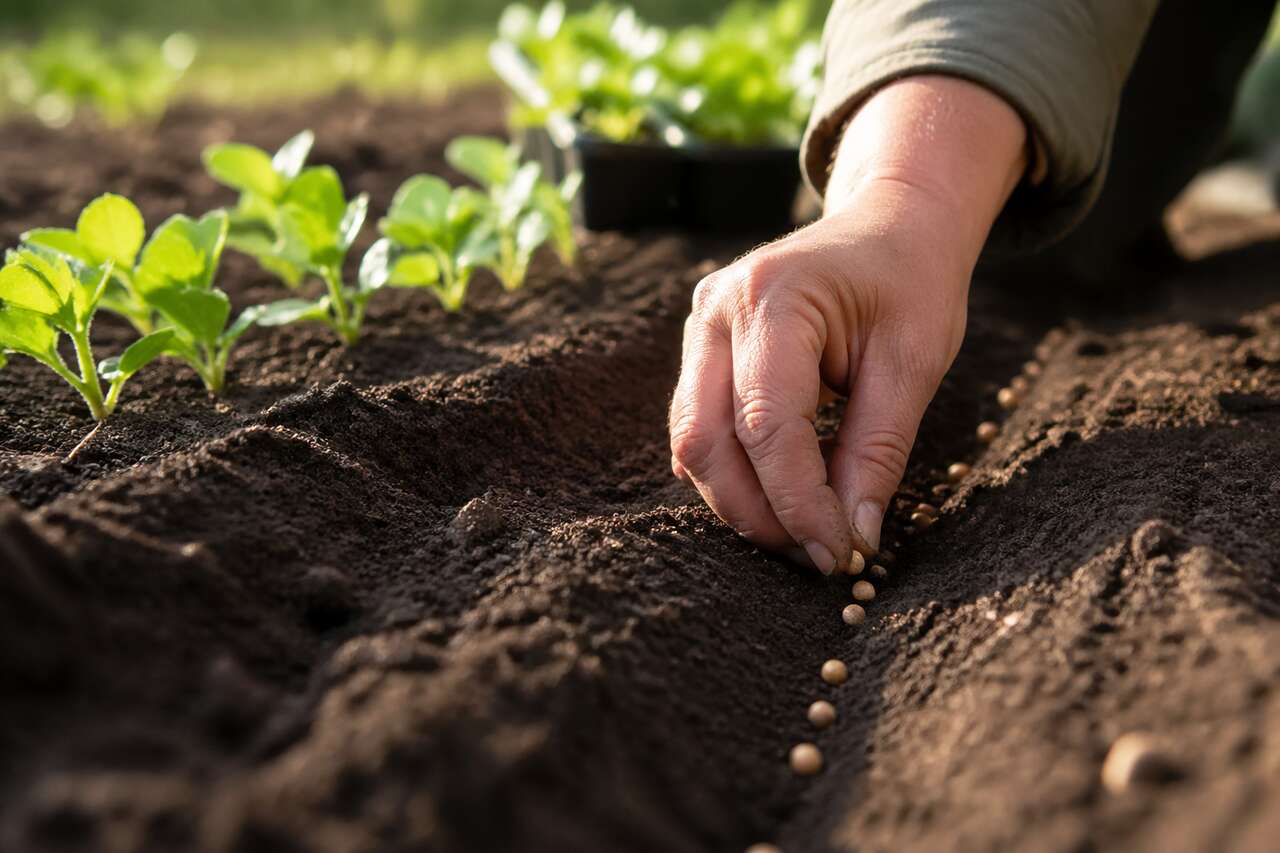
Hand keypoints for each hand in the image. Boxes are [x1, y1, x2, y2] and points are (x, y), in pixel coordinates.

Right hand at [668, 76, 1026, 572]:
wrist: (891, 225)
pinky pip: (699, 427)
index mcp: (774, 298)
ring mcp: (699, 327)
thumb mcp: (914, 365)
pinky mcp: (700, 350)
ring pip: (692, 441)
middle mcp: (717, 310)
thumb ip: (876, 454)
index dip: (797, 501)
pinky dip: (734, 472)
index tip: (835, 555)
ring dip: (741, 499)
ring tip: (803, 531)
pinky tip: (780, 495)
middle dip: (757, 511)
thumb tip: (851, 539)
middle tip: (816, 554)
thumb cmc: (911, 284)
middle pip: (706, 439)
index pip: (768, 425)